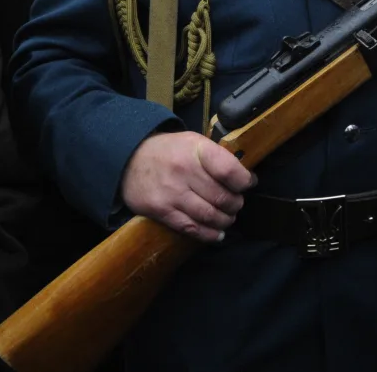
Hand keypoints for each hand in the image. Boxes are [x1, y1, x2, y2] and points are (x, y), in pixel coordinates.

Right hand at [121, 131, 255, 241]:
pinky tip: (216, 233)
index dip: (245, 181)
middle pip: (222, 197)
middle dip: (235, 204)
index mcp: (196, 149)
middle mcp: (184, 170)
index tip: (248, 183)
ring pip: (210, 216)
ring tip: (226, 217)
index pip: (229, 170)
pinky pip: (192, 228)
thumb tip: (245, 178)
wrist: (128, 158)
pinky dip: (209, 234)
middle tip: (235, 203)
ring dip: (225, 220)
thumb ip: (217, 157)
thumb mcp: (192, 142)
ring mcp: (172, 192)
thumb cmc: (169, 151)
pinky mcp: (162, 210)